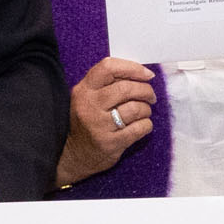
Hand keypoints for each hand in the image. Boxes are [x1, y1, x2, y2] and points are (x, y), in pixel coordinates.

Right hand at [58, 55, 156, 182]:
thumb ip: (107, 84)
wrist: (73, 155)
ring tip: (143, 112)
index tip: (147, 74)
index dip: (133, 68)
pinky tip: (141, 125)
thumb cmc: (86, 122)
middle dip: (145, 90)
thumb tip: (140, 73)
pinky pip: (140, 128)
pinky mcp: (111, 143)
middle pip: (126, 88)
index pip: (109, 67)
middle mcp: (89, 105)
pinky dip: (146, 125)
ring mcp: (99, 125)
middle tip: (150, 96)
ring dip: (146, 109)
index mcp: (84, 90)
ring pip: (135, 108)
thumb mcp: (87, 98)